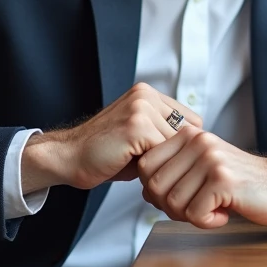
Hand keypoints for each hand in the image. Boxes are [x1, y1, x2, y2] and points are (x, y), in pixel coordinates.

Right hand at [23, 83, 201, 190]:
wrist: (68, 158)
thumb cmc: (105, 154)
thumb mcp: (140, 138)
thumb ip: (165, 135)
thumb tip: (198, 149)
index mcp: (148, 94)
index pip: (190, 121)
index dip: (183, 146)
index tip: (174, 163)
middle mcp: (146, 95)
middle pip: (188, 133)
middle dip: (177, 156)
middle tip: (162, 172)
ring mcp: (141, 107)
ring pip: (176, 144)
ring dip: (166, 162)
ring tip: (147, 171)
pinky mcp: (136, 125)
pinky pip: (163, 151)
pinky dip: (155, 166)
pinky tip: (136, 170)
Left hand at [136, 128, 266, 228]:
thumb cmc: (238, 183)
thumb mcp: (201, 169)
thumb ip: (174, 174)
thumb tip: (145, 192)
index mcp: (188, 135)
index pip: (145, 165)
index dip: (154, 190)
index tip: (179, 198)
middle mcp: (198, 141)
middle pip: (154, 186)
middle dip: (170, 207)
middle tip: (195, 209)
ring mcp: (210, 159)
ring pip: (173, 202)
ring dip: (191, 216)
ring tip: (212, 210)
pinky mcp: (223, 180)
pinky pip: (195, 213)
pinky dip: (207, 222)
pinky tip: (224, 214)